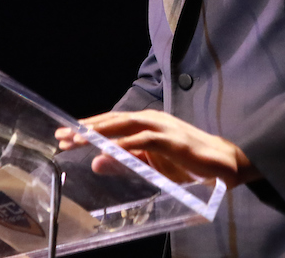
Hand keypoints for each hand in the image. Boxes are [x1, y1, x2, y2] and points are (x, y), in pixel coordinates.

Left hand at [55, 110, 259, 186]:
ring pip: (124, 125)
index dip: (87, 128)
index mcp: (145, 123)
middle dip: (86, 128)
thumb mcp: (150, 165)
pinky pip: (143, 141)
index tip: (64, 134)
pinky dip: (124, 145)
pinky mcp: (171, 141)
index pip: (111, 123)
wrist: (221, 162)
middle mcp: (151, 120)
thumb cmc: (186, 163)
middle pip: (112, 120)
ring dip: (100, 132)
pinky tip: (108, 151)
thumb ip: (125, 163)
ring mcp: (161, 128)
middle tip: (62, 135)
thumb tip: (95, 162)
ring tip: (78, 139)